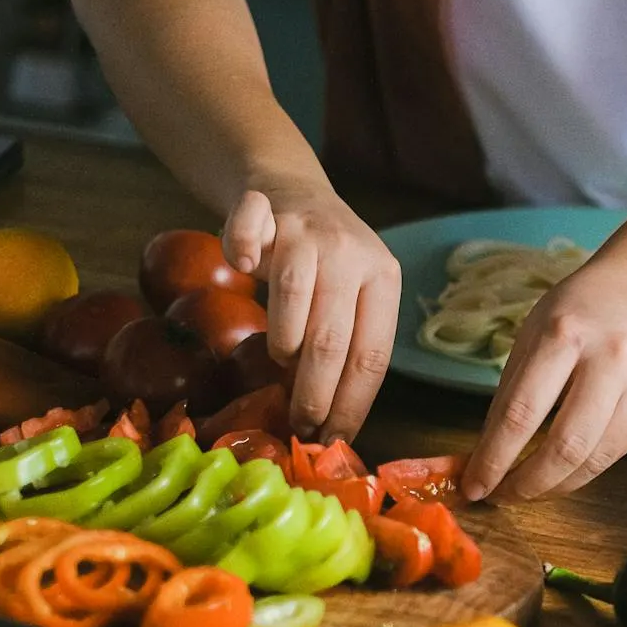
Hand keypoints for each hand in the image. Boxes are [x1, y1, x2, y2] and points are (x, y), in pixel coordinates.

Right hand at [221, 180, 400, 441]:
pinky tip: (244, 267)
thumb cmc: (326, 262)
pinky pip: (250, 231)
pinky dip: (242, 249)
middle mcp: (351, 253)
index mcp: (384, 278)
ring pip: (295, 293)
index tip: (336, 438)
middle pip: (333, 337)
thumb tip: (331, 422)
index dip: (352, 403)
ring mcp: (307, 229)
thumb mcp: (354, 296)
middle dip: (316, 392)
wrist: (291, 188)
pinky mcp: (264, 209)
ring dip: (284, 340)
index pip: (372, 355)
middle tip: (302, 425)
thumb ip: (347, 341)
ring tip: (280, 362)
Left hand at [461, 262, 626, 500]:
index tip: (474, 484)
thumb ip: (511, 392)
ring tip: (527, 490)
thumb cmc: (580, 310)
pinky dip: (582, 472)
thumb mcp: (532, 334)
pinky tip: (560, 473)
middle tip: (500, 496)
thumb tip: (487, 452)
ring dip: (554, 486)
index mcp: (564, 335)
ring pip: (594, 459)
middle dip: (526, 484)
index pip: (522, 413)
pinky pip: (614, 454)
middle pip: (564, 445)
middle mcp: (608, 361)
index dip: (494, 458)